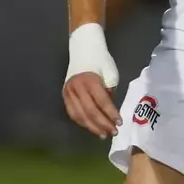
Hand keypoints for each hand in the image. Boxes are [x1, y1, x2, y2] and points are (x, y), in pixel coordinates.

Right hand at [64, 23, 120, 138]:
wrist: (82, 48)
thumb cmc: (100, 61)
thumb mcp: (111, 73)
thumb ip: (109, 92)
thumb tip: (109, 110)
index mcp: (90, 80)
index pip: (102, 102)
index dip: (111, 114)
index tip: (119, 123)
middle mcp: (76, 87)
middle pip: (89, 111)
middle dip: (102, 124)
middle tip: (113, 132)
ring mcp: (68, 92)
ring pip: (79, 115)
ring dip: (92, 127)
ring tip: (103, 134)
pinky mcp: (64, 95)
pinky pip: (73, 113)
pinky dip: (83, 122)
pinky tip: (92, 127)